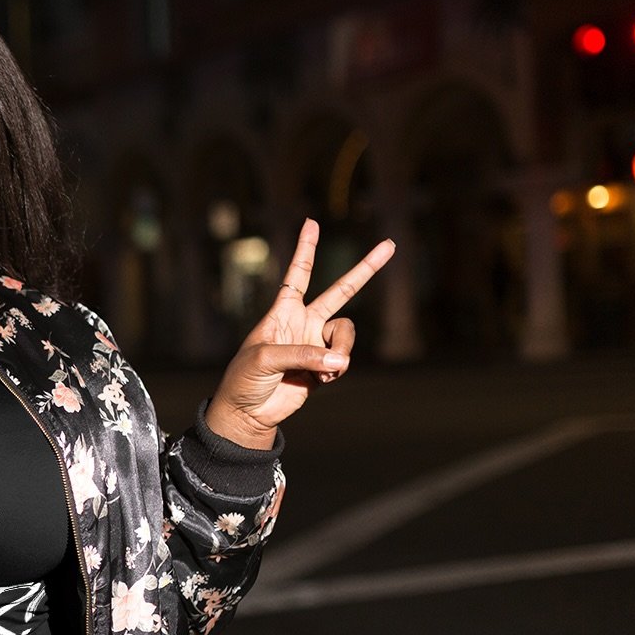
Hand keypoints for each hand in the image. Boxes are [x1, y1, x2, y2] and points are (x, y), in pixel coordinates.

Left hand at [205, 220, 392, 448]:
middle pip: (341, 291)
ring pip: (347, 332)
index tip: (311, 222)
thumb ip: (303, 356)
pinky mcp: (325, 367)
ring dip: (341, 349)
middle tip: (390, 245)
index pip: (297, 275)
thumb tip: (339, 361)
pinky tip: (322, 381)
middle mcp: (303, 323)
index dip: (305, 249)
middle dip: (365, 269)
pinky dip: (337, 369)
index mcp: (282, 312)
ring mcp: (316, 344)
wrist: (248, 412)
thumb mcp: (265, 359)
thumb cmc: (245, 379)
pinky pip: (344, 359)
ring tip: (326, 370)